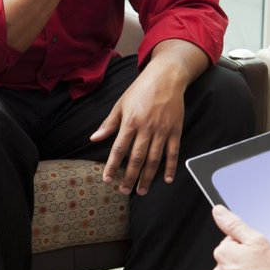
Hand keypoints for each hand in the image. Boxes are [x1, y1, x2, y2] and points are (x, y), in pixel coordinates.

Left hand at [91, 61, 186, 195]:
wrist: (167, 77)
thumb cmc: (141, 89)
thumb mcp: (121, 103)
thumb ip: (109, 123)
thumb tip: (94, 138)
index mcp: (130, 122)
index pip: (119, 149)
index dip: (112, 166)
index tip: (107, 179)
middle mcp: (146, 128)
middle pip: (136, 158)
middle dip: (129, 177)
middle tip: (124, 191)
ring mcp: (162, 131)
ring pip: (154, 159)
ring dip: (147, 177)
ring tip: (141, 191)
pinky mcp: (175, 131)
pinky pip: (173, 153)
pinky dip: (170, 167)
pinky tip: (166, 179)